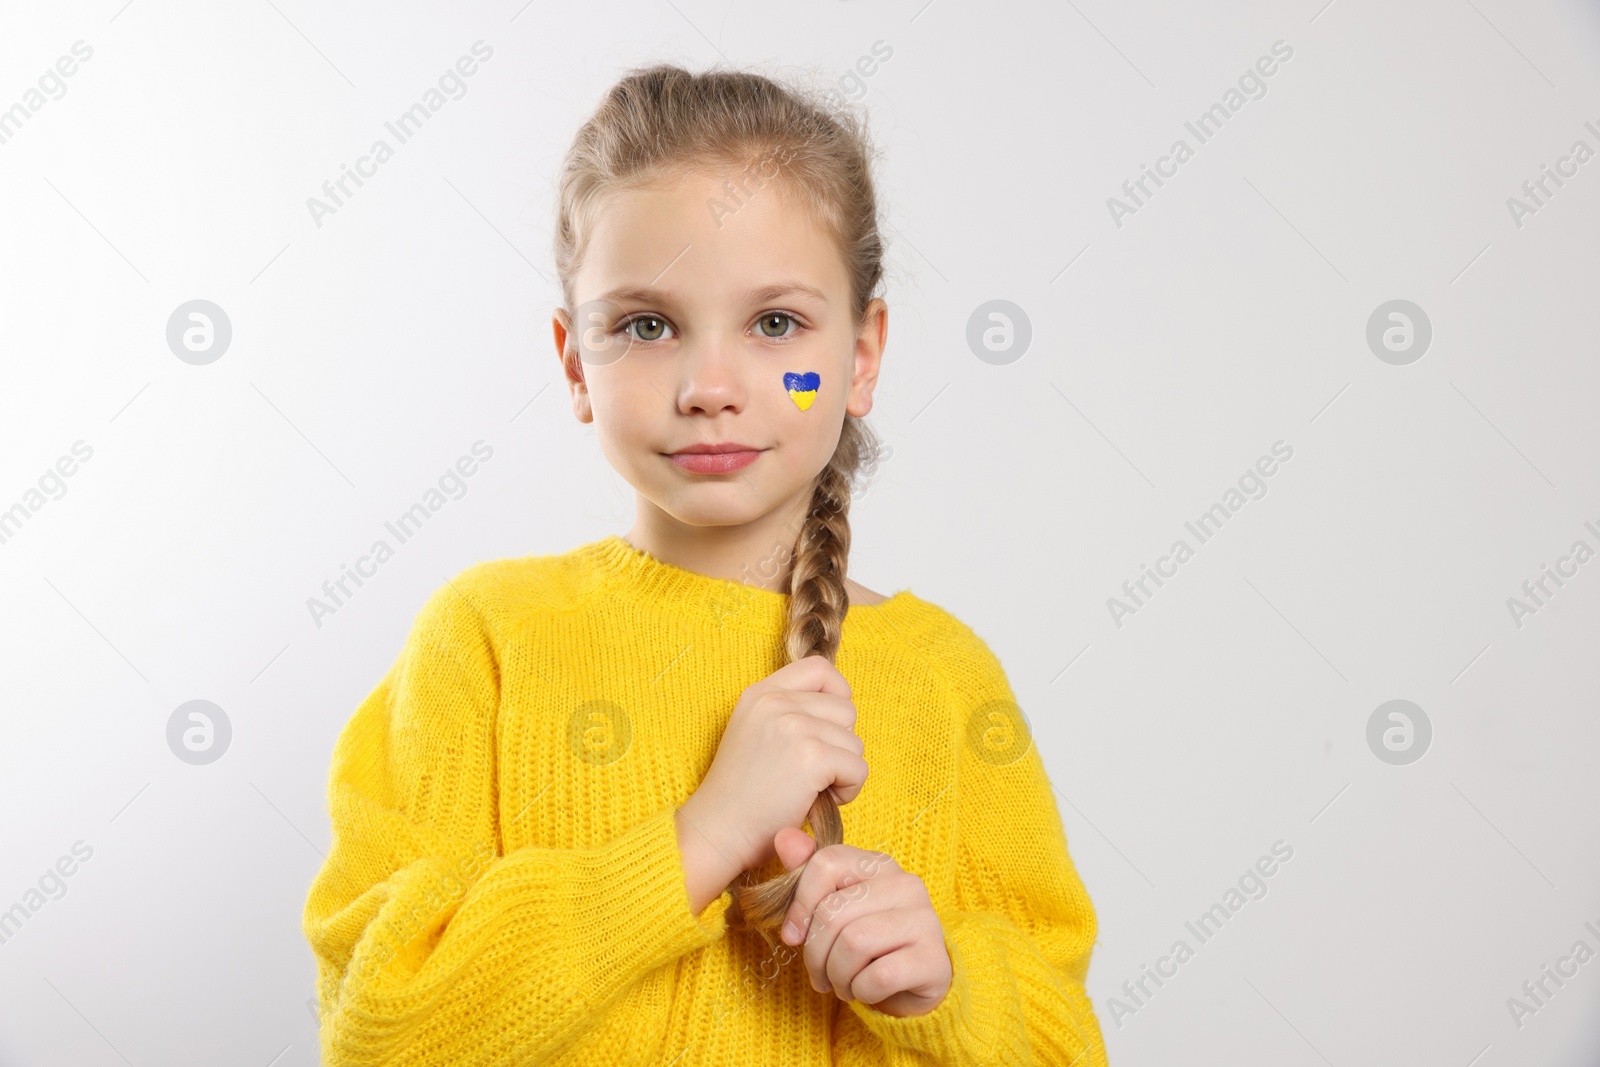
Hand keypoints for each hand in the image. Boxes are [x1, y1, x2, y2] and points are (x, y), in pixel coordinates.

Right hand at [681, 656, 867, 877]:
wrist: (717, 832)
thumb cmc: (740, 795)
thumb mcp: (753, 732)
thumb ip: (786, 712)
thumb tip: (841, 708)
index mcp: (760, 693)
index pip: (820, 669)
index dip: (837, 696)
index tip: (829, 729)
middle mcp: (776, 702)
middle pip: (846, 710)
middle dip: (840, 745)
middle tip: (812, 774)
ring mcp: (793, 727)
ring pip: (855, 742)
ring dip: (843, 771)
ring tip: (810, 790)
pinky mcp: (810, 757)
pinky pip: (858, 769)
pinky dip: (848, 791)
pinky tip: (818, 802)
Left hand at [774, 830, 952, 1017]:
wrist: (913, 985)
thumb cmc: (868, 942)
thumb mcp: (835, 908)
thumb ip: (809, 875)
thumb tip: (783, 837)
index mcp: (878, 865)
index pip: (827, 863)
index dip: (799, 904)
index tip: (792, 936)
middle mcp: (905, 884)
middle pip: (834, 911)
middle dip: (815, 953)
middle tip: (819, 974)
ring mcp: (924, 920)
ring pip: (854, 943)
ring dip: (837, 975)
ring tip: (842, 984)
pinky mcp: (933, 959)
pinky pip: (877, 976)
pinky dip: (861, 991)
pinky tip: (864, 991)